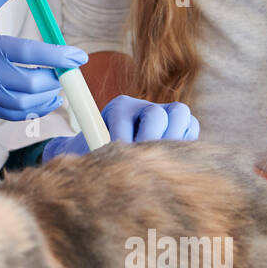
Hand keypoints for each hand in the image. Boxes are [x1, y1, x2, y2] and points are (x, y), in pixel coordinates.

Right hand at [0, 0, 86, 119]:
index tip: (78, 56)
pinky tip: (42, 99)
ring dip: (46, 98)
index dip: (58, 55)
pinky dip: (31, 110)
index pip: (28, 53)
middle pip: (29, 83)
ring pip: (23, 104)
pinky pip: (11, 114)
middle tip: (65, 70)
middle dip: (54, 78)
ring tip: (57, 86)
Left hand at [40, 95, 199, 161]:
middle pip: (157, 113)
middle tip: (141, 158)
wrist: (112, 158)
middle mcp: (142, 108)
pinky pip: (192, 128)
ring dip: (171, 139)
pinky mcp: (182, 127)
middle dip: (150, 138)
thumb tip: (74, 154)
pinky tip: (171, 159)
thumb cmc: (96, 157)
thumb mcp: (82, 152)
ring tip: (158, 159)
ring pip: (180, 116)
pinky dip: (186, 142)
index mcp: (118, 109)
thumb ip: (80, 151)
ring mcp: (165, 115)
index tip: (116, 149)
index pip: (123, 112)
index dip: (121, 131)